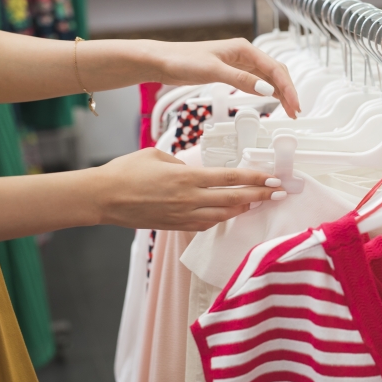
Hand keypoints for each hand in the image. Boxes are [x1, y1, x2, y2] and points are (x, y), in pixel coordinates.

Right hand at [95, 149, 284, 231]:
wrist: (102, 198)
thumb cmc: (126, 171)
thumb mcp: (157, 155)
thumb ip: (181, 163)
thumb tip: (194, 171)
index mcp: (187, 178)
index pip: (230, 178)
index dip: (254, 178)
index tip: (272, 177)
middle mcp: (189, 199)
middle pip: (234, 199)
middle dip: (260, 195)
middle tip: (280, 192)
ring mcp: (183, 215)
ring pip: (223, 215)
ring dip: (244, 208)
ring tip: (260, 202)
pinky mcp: (175, 226)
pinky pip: (205, 224)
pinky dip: (221, 219)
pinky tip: (230, 214)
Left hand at [150, 38, 300, 117]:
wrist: (162, 60)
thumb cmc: (183, 60)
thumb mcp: (214, 71)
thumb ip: (240, 80)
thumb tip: (266, 90)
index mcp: (244, 49)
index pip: (275, 69)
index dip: (287, 88)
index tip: (294, 105)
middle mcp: (245, 54)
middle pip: (275, 73)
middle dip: (288, 91)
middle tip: (295, 111)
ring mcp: (239, 63)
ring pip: (268, 77)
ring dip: (280, 92)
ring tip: (289, 109)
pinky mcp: (231, 72)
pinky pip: (256, 81)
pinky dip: (267, 91)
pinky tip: (272, 100)